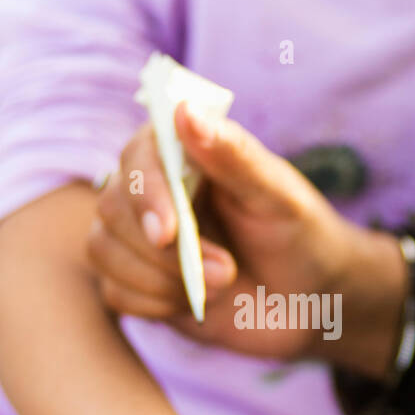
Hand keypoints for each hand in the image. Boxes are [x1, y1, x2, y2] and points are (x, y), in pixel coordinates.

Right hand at [87, 104, 407, 374]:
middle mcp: (153, 190)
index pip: (138, 156)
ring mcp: (139, 237)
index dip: (146, 193)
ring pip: (104, 250)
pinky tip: (195, 303)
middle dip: (163, 251)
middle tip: (226, 272)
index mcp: (184, 154)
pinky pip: (115, 293)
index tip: (169, 232)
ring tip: (221, 285)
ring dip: (160, 279)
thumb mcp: (278, 194)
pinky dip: (155, 304)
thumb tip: (185, 110)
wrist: (311, 301)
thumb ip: (233, 154)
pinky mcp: (137, 281)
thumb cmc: (300, 235)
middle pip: (111, 207)